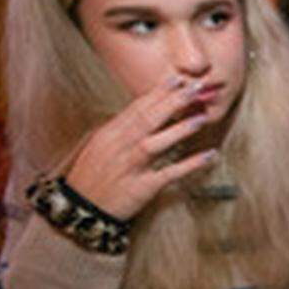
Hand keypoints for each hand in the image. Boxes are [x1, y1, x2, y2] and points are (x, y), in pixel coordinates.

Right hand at [65, 77, 216, 220]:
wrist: (79, 210)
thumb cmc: (91, 176)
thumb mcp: (100, 146)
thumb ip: (121, 130)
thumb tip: (144, 111)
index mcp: (110, 135)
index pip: (137, 108)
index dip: (158, 92)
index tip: (177, 78)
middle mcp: (120, 148)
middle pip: (147, 120)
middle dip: (172, 102)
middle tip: (195, 87)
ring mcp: (130, 168)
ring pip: (155, 144)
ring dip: (179, 130)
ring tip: (201, 117)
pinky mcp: (141, 188)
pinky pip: (169, 174)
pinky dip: (190, 165)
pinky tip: (208, 156)